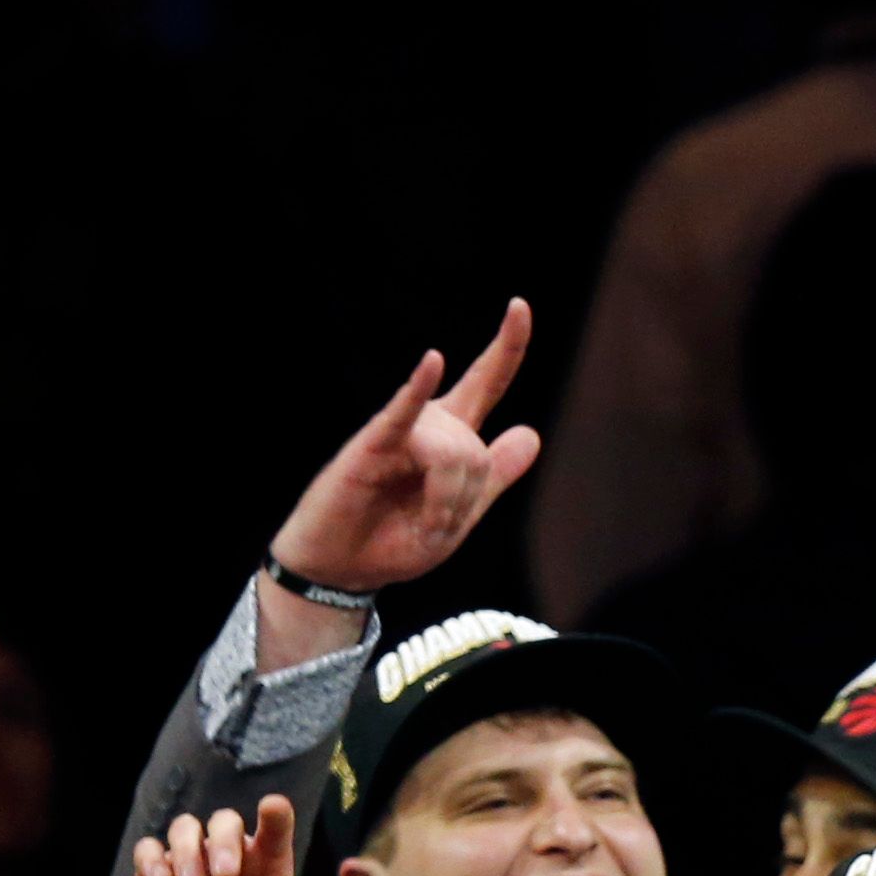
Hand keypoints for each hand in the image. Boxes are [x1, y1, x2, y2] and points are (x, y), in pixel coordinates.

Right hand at [267, 301, 541, 597]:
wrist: (344, 569)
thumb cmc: (393, 541)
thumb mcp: (459, 516)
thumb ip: (493, 476)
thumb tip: (531, 431)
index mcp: (452, 438)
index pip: (486, 382)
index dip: (506, 347)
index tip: (520, 306)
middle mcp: (427, 426)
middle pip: (476, 448)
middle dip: (467, 497)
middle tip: (438, 526)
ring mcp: (397, 433)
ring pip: (452, 452)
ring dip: (446, 502)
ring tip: (422, 525)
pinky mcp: (370, 446)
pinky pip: (402, 415)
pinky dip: (417, 389)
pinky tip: (432, 362)